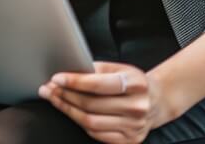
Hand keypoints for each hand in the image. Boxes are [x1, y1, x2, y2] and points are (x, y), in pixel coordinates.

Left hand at [40, 61, 165, 143]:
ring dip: (68, 110)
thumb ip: (97, 70)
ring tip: (55, 100)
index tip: (57, 78)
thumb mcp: (120, 69)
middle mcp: (137, 107)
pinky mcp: (129, 141)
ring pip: (91, 122)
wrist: (155, 102)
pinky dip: (80, 123)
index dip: (75, 82)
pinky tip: (72, 113)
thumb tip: (68, 72)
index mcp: (137, 84)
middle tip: (49, 89)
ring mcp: (134, 126)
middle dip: (66, 96)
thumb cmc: (132, 83)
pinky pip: (96, 134)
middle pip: (92, 104)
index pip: (100, 84)